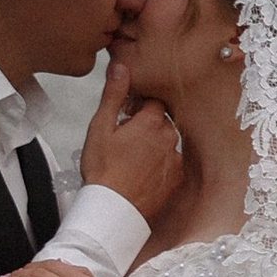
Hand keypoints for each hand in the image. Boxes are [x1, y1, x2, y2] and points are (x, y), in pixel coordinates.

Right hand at [79, 58, 183, 223]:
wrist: (113, 209)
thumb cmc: (103, 170)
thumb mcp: (100, 127)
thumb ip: (113, 95)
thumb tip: (121, 67)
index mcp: (151, 122)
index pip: (153, 102)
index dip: (138, 106)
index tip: (125, 116)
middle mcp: (169, 138)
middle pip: (162, 121)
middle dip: (146, 125)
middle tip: (124, 139)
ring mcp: (176, 160)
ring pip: (167, 142)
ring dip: (154, 145)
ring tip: (131, 159)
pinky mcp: (177, 179)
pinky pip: (171, 163)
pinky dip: (160, 164)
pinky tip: (142, 173)